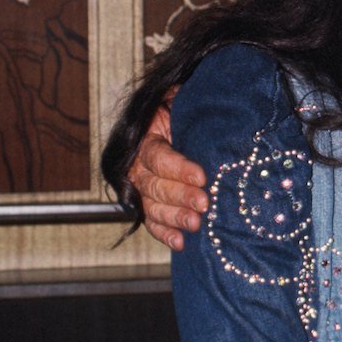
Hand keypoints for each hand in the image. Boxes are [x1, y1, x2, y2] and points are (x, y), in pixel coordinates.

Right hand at [129, 101, 207, 250]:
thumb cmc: (185, 108)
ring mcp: (142, 186)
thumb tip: (197, 103)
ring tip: (196, 224)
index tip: (202, 177)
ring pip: (152, 205)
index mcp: (145, 137)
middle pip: (154, 184)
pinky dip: (165, 233)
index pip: (158, 156)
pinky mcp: (149, 203)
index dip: (178, 168)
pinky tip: (180, 242)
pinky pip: (152, 221)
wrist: (176, 118)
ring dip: (174, 217)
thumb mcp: (182, 99)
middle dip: (180, 196)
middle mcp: (137, 165)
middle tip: (204, 203)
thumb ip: (186, 103)